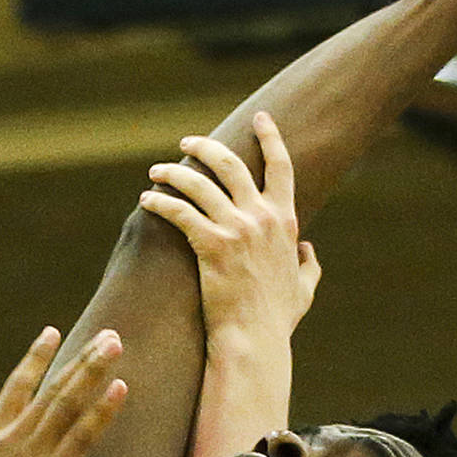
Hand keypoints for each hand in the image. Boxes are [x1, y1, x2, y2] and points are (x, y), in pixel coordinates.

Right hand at [0, 326, 127, 456]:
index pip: (16, 386)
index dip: (35, 358)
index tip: (51, 332)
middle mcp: (14, 437)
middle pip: (53, 387)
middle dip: (82, 358)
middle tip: (108, 334)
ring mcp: (33, 454)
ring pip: (69, 402)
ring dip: (94, 371)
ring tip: (115, 344)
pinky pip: (83, 436)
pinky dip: (102, 411)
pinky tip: (120, 388)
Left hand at [137, 111, 319, 351]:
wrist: (254, 339)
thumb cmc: (276, 319)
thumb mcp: (304, 288)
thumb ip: (309, 265)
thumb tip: (308, 249)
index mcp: (285, 220)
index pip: (281, 165)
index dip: (270, 136)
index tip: (260, 117)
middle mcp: (262, 217)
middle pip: (231, 163)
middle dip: (205, 146)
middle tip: (185, 142)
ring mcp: (237, 229)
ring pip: (199, 183)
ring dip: (174, 172)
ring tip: (156, 171)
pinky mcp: (211, 246)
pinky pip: (180, 212)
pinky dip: (161, 202)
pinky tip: (147, 201)